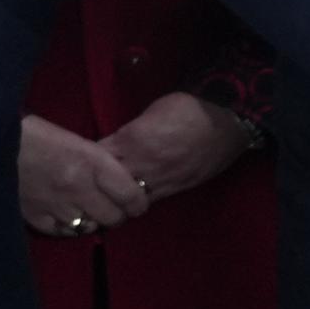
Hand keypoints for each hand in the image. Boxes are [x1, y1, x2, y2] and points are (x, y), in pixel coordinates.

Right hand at [18, 116, 152, 240]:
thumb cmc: (38, 134)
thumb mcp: (78, 143)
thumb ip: (102, 165)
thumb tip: (124, 186)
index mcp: (93, 162)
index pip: (131, 196)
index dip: (138, 203)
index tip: (136, 203)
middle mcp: (77, 187)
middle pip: (113, 217)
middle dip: (117, 214)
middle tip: (112, 208)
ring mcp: (54, 204)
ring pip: (89, 227)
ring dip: (92, 221)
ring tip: (87, 212)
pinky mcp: (32, 215)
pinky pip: (61, 232)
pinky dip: (67, 227)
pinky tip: (66, 218)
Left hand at [101, 93, 252, 209]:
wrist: (229, 118)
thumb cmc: (187, 108)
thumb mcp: (149, 114)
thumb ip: (129, 134)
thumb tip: (114, 147)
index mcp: (132, 140)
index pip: (97, 159)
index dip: (86, 163)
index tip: (80, 165)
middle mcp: (144, 164)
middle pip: (108, 185)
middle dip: (97, 187)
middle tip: (87, 189)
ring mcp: (163, 179)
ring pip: (129, 199)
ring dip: (117, 200)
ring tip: (106, 200)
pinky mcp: (179, 188)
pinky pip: (152, 200)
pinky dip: (139, 200)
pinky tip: (133, 199)